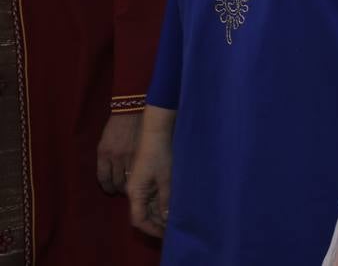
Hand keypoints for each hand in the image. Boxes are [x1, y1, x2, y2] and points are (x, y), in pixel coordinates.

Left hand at [96, 111, 140, 194]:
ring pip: (130, 179)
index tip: (111, 190)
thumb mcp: (104, 142)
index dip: (107, 188)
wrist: (132, 111)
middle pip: (117, 182)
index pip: (103, 179)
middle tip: (122, 190)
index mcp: (104, 154)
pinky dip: (140, 178)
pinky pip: (140, 171)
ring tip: (134, 187)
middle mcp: (116, 157)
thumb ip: (106, 159)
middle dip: (119, 189)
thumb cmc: (116, 127)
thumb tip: (109, 175)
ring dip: (131, 186)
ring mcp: (131, 156)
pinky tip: (142, 179)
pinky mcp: (143, 153)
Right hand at [128, 106, 175, 237]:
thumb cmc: (160, 154)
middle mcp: (133, 190)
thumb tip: (167, 219)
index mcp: (135, 192)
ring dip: (158, 214)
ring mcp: (138, 184)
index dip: (151, 229)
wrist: (155, 132)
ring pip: (146, 206)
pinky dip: (159, 203)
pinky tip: (172, 205)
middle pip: (142, 214)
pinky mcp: (144, 178)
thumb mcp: (166, 179)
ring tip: (175, 219)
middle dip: (157, 223)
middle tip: (173, 229)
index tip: (165, 235)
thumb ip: (166, 200)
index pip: (138, 219)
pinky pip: (150, 196)